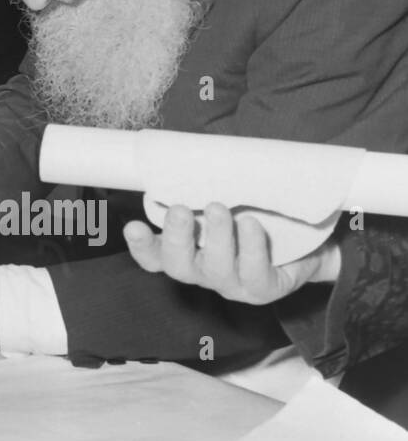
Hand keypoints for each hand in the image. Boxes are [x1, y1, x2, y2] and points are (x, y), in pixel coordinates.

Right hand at [124, 202, 340, 304]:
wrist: (307, 241)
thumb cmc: (255, 212)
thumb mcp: (227, 199)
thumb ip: (203, 185)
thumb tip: (186, 152)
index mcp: (186, 250)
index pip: (153, 255)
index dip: (141, 245)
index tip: (133, 226)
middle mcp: (203, 270)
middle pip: (177, 264)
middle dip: (177, 237)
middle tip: (181, 209)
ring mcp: (232, 283)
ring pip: (215, 269)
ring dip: (216, 237)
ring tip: (220, 208)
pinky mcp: (263, 288)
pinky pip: (254, 273)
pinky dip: (250, 247)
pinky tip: (251, 224)